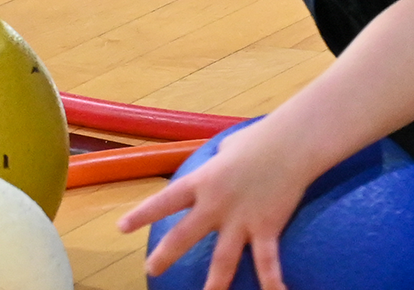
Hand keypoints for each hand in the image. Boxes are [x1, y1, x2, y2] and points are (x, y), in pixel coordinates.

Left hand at [118, 118, 313, 289]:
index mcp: (202, 181)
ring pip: (223, 259)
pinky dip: (271, 282)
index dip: (142, 215)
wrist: (292, 143)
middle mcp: (216, 203)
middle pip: (184, 235)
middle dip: (166, 255)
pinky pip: (267, 261)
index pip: (165, 201)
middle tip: (151, 269)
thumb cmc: (260, 139)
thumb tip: (220, 157)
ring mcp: (241, 219)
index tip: (121, 229)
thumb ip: (218, 159)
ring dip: (214, 284)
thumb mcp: (228, 147)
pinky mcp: (266, 227)